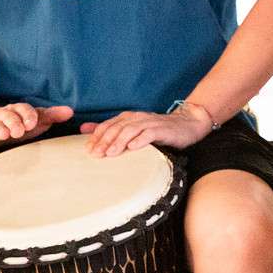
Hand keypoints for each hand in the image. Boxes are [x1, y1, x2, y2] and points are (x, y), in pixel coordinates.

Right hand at [0, 101, 73, 152]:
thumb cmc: (13, 124)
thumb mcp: (31, 120)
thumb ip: (50, 116)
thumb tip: (70, 112)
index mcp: (16, 110)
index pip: (22, 108)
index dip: (28, 115)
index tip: (32, 123)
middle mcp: (1, 115)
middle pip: (7, 115)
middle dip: (13, 122)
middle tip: (19, 131)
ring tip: (5, 134)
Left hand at [81, 105, 213, 155]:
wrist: (188, 123)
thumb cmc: (158, 130)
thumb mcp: (133, 129)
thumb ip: (111, 129)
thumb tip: (84, 129)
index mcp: (129, 118)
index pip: (108, 125)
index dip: (96, 137)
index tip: (88, 150)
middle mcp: (137, 118)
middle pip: (117, 128)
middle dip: (105, 141)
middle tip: (96, 154)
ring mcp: (150, 123)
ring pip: (130, 130)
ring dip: (119, 142)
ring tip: (111, 154)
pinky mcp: (163, 129)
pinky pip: (149, 134)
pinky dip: (140, 140)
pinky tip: (133, 148)